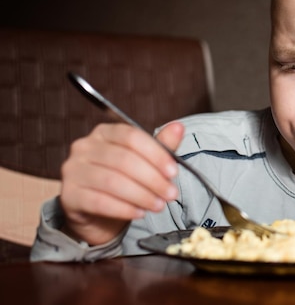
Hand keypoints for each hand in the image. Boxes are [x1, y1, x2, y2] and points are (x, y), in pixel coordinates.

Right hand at [59, 122, 183, 245]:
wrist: (96, 214)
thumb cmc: (122, 180)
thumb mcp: (144, 161)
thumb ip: (161, 145)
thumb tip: (179, 127)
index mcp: (104, 132)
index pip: (131, 137)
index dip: (156, 154)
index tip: (173, 172)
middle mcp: (84, 147)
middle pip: (123, 160)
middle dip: (152, 179)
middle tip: (170, 193)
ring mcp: (73, 171)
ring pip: (112, 181)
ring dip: (141, 195)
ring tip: (158, 205)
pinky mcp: (68, 195)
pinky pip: (99, 202)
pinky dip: (124, 209)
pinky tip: (139, 213)